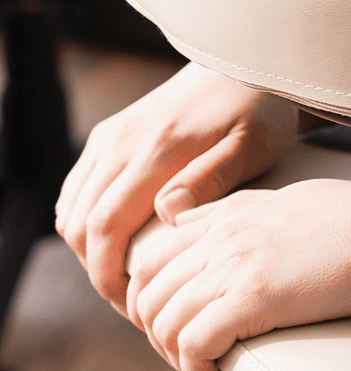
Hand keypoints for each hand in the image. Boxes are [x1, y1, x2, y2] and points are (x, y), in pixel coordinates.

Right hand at [55, 62, 299, 311]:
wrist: (244, 65)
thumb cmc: (257, 109)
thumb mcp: (251, 145)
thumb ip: (211, 179)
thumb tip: (166, 212)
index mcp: (155, 151)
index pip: (106, 227)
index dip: (108, 276)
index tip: (131, 305)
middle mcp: (121, 144)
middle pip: (81, 226)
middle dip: (97, 271)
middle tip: (133, 301)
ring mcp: (110, 138)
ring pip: (73, 210)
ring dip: (89, 249)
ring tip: (127, 276)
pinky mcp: (109, 135)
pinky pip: (78, 189)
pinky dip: (86, 222)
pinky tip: (117, 242)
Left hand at [124, 178, 350, 370]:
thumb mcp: (291, 200)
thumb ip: (246, 211)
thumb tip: (219, 226)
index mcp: (229, 213)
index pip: (152, 256)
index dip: (154, 297)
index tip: (183, 321)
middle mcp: (221, 236)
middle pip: (148, 294)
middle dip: (160, 332)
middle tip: (196, 354)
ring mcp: (233, 266)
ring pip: (163, 323)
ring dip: (178, 357)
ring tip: (211, 367)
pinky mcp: (252, 298)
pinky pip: (193, 345)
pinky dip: (199, 370)